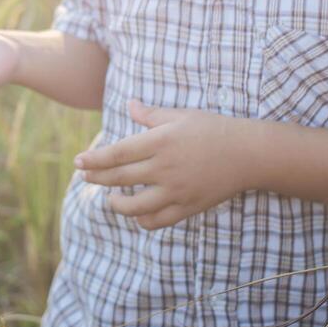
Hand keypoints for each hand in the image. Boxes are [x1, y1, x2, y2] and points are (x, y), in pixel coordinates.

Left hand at [74, 99, 260, 229]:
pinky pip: (158, 220)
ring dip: (117, 205)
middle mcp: (165, 168)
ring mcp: (176, 190)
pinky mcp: (188, 207)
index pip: (117, 153)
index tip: (78, 162)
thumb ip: (151, 114)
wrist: (248, 154)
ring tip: (110, 200)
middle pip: (121, 178)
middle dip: (98, 178)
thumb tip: (129, 105)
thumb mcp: (181, 115)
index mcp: (161, 141)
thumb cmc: (213, 129)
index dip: (94, 159)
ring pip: (136, 206)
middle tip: (84, 177)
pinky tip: (137, 214)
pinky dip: (143, 220)